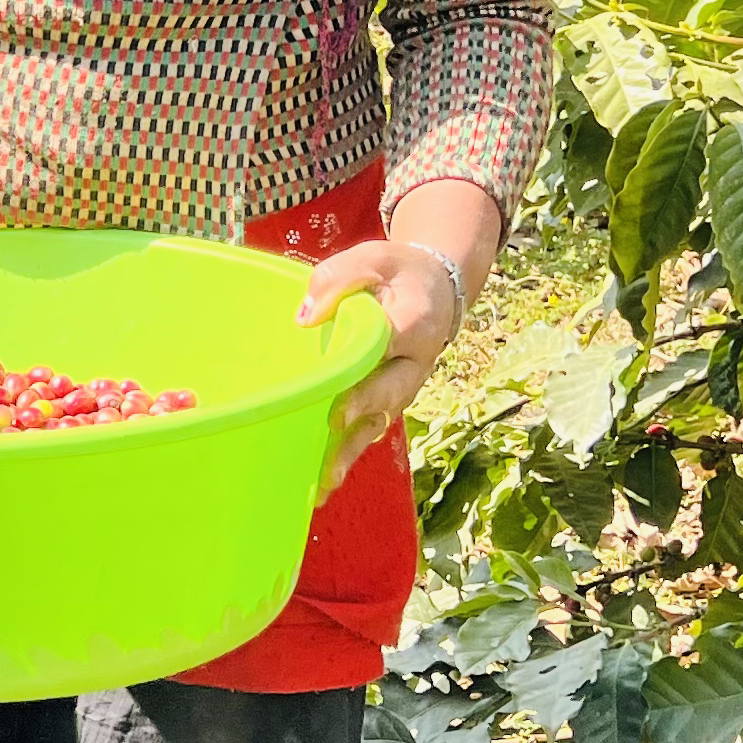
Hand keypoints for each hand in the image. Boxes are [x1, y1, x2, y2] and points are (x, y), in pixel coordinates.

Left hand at [296, 240, 467, 495]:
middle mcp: (415, 362)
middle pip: (388, 396)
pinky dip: (349, 451)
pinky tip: (322, 480)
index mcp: (414, 323)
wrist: (438, 287)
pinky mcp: (391, 397)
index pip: (389, 354)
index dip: (364, 382)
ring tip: (322, 484)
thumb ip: (338, 280)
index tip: (339, 408)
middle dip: (358, 422)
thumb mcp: (373, 258)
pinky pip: (372, 425)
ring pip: (379, 421)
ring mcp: (405, 384)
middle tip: (329, 446)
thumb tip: (305, 318)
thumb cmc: (396, 271)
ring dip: (351, 452)